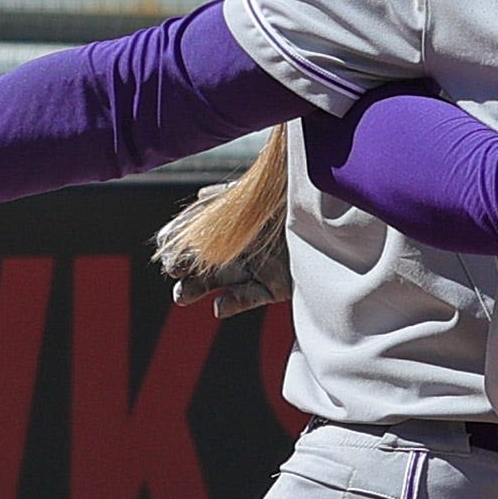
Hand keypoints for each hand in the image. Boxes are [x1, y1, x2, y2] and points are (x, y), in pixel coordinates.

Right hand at [156, 182, 291, 318]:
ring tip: (181, 296)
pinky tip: (219, 308)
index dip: (175, 243)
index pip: (191, 237)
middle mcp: (236, 250)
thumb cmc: (292, 195)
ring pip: (217, 284)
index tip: (163, 248)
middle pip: (199, 264)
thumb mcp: (255, 190)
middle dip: (181, 271)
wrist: (334, 209)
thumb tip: (198, 197)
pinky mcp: (274, 286)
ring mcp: (254, 269)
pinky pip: (250, 297)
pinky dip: (233, 304)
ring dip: (196, 290)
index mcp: (227, 226)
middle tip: (170, 273)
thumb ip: (228, 195)